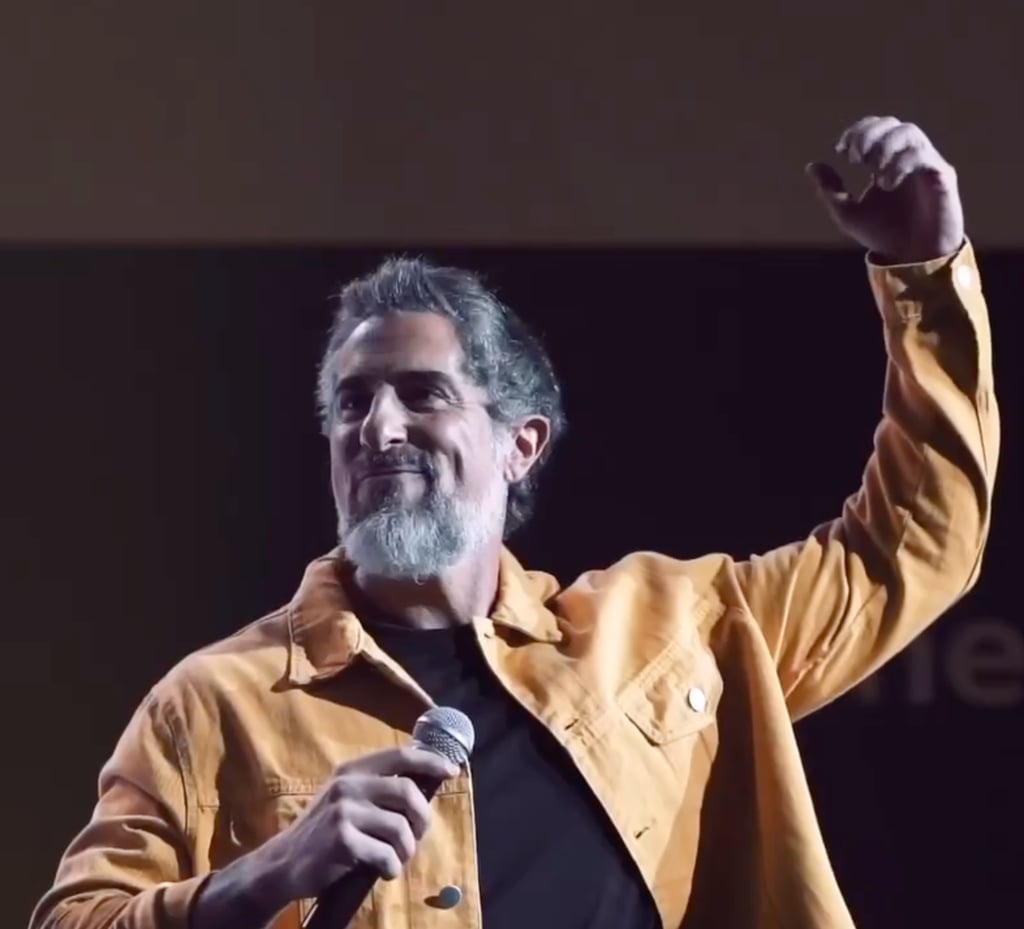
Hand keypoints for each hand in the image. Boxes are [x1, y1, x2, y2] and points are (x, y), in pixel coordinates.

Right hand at [256, 746, 459, 903]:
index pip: (400, 756)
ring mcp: (343, 812)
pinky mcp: (342, 841)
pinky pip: (386, 854)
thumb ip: (378, 786)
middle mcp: (348, 785)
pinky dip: (392, 867)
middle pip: (408, 792)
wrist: (284, 863)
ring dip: (406, 849)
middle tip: (418, 835)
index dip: (431, 761)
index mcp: (352, 770)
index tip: (451, 772)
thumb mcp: (346, 797)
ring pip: (400, 828)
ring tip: (397, 857)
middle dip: (422, 818)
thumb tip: (426, 782)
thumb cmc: (324, 831)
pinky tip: (384, 870)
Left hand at [806, 116, 964, 262]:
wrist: (911, 259)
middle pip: (892, 124)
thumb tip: (811, 166)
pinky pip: (923, 156)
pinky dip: (902, 164)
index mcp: (884, 162)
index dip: (858, 132)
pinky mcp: (942, 175)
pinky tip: (887, 184)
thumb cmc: (883, 235)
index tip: (841, 149)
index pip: (874, 130)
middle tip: (856, 157)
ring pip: (909, 133)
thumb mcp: (848, 213)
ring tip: (874, 174)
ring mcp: (924, 164)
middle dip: (870, 134)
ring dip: (886, 146)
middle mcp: (905, 157)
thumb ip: (830, 190)